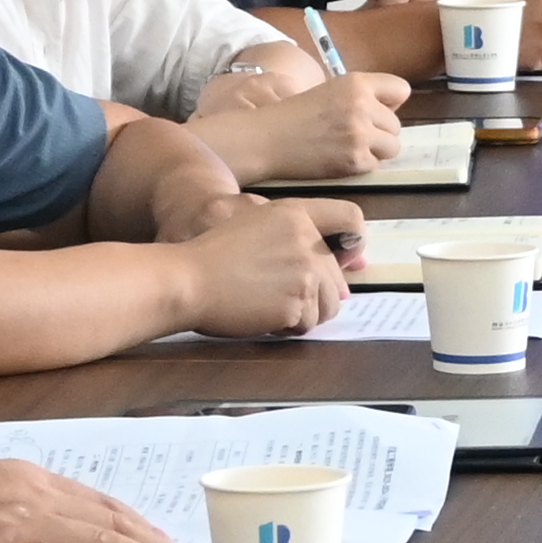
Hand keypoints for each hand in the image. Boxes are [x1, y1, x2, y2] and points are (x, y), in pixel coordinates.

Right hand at [168, 191, 355, 338]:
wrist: (186, 279)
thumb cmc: (211, 256)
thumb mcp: (254, 225)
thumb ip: (297, 237)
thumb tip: (352, 264)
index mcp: (294, 215)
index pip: (350, 218)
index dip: (355, 240)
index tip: (350, 260)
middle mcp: (306, 241)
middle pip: (336, 277)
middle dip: (317, 295)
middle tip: (284, 299)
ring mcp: (303, 273)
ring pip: (327, 304)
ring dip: (304, 314)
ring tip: (270, 307)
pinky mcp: (295, 303)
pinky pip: (306, 324)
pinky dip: (288, 327)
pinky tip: (262, 317)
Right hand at [190, 68, 408, 181]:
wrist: (267, 138)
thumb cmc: (295, 114)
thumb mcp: (331, 91)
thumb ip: (362, 96)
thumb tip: (393, 110)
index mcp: (357, 82)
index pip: (401, 89)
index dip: (389, 103)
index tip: (373, 112)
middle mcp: (363, 105)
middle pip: (396, 124)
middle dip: (378, 132)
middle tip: (350, 135)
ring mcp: (361, 133)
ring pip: (392, 146)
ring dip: (375, 150)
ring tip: (348, 148)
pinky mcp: (356, 159)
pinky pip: (375, 165)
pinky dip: (360, 165)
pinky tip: (339, 158)